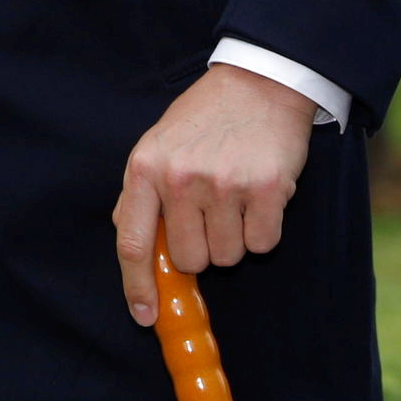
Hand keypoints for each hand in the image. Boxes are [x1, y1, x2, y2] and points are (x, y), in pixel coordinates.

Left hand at [112, 63, 317, 321]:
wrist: (259, 83)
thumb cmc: (204, 119)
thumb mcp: (157, 146)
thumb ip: (141, 195)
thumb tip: (134, 249)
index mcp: (146, 168)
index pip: (133, 244)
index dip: (137, 288)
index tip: (145, 317)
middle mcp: (181, 178)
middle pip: (190, 260)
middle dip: (202, 248)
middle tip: (211, 213)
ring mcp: (225, 184)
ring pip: (228, 256)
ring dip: (234, 237)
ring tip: (235, 196)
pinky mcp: (267, 189)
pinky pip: (263, 243)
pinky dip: (263, 230)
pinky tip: (260, 196)